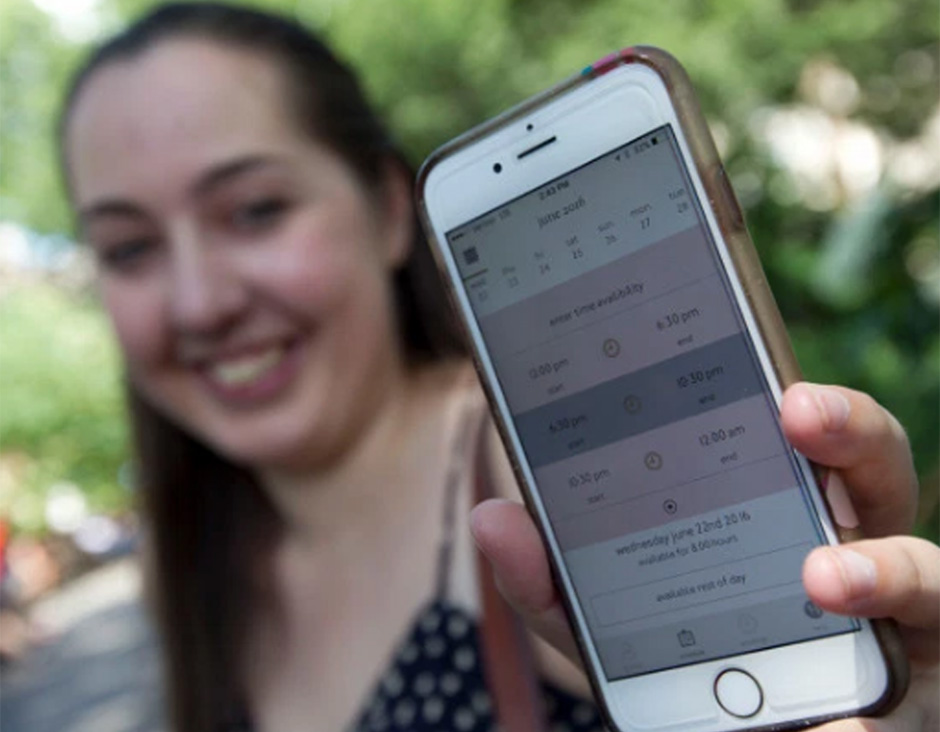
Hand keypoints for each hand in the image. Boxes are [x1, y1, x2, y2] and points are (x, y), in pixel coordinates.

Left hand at [470, 383, 937, 729]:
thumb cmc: (685, 674)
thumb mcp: (606, 626)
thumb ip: (553, 581)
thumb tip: (492, 517)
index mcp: (769, 508)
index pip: (779, 433)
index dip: (765, 385)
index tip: (722, 341)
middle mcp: (838, 542)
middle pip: (866, 465)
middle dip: (842, 425)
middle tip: (795, 407)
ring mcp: (885, 606)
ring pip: (920, 555)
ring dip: (879, 557)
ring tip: (821, 571)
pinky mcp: (914, 668)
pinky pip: (926, 641)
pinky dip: (882, 645)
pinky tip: (833, 648)